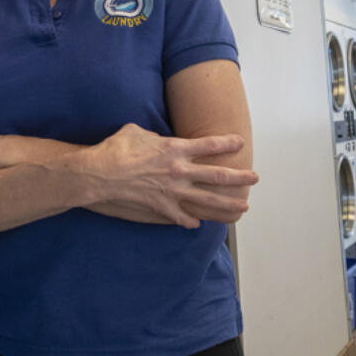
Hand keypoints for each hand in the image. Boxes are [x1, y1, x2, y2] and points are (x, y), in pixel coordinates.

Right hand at [84, 123, 257, 228]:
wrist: (101, 173)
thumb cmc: (116, 148)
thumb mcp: (136, 130)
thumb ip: (153, 135)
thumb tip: (155, 137)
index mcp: (175, 148)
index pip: (209, 145)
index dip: (227, 143)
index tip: (240, 143)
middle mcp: (179, 170)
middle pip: (217, 175)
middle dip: (240, 177)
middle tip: (255, 178)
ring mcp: (172, 191)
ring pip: (208, 200)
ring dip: (228, 204)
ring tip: (243, 207)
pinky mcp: (161, 207)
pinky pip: (182, 217)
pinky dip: (190, 221)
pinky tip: (196, 224)